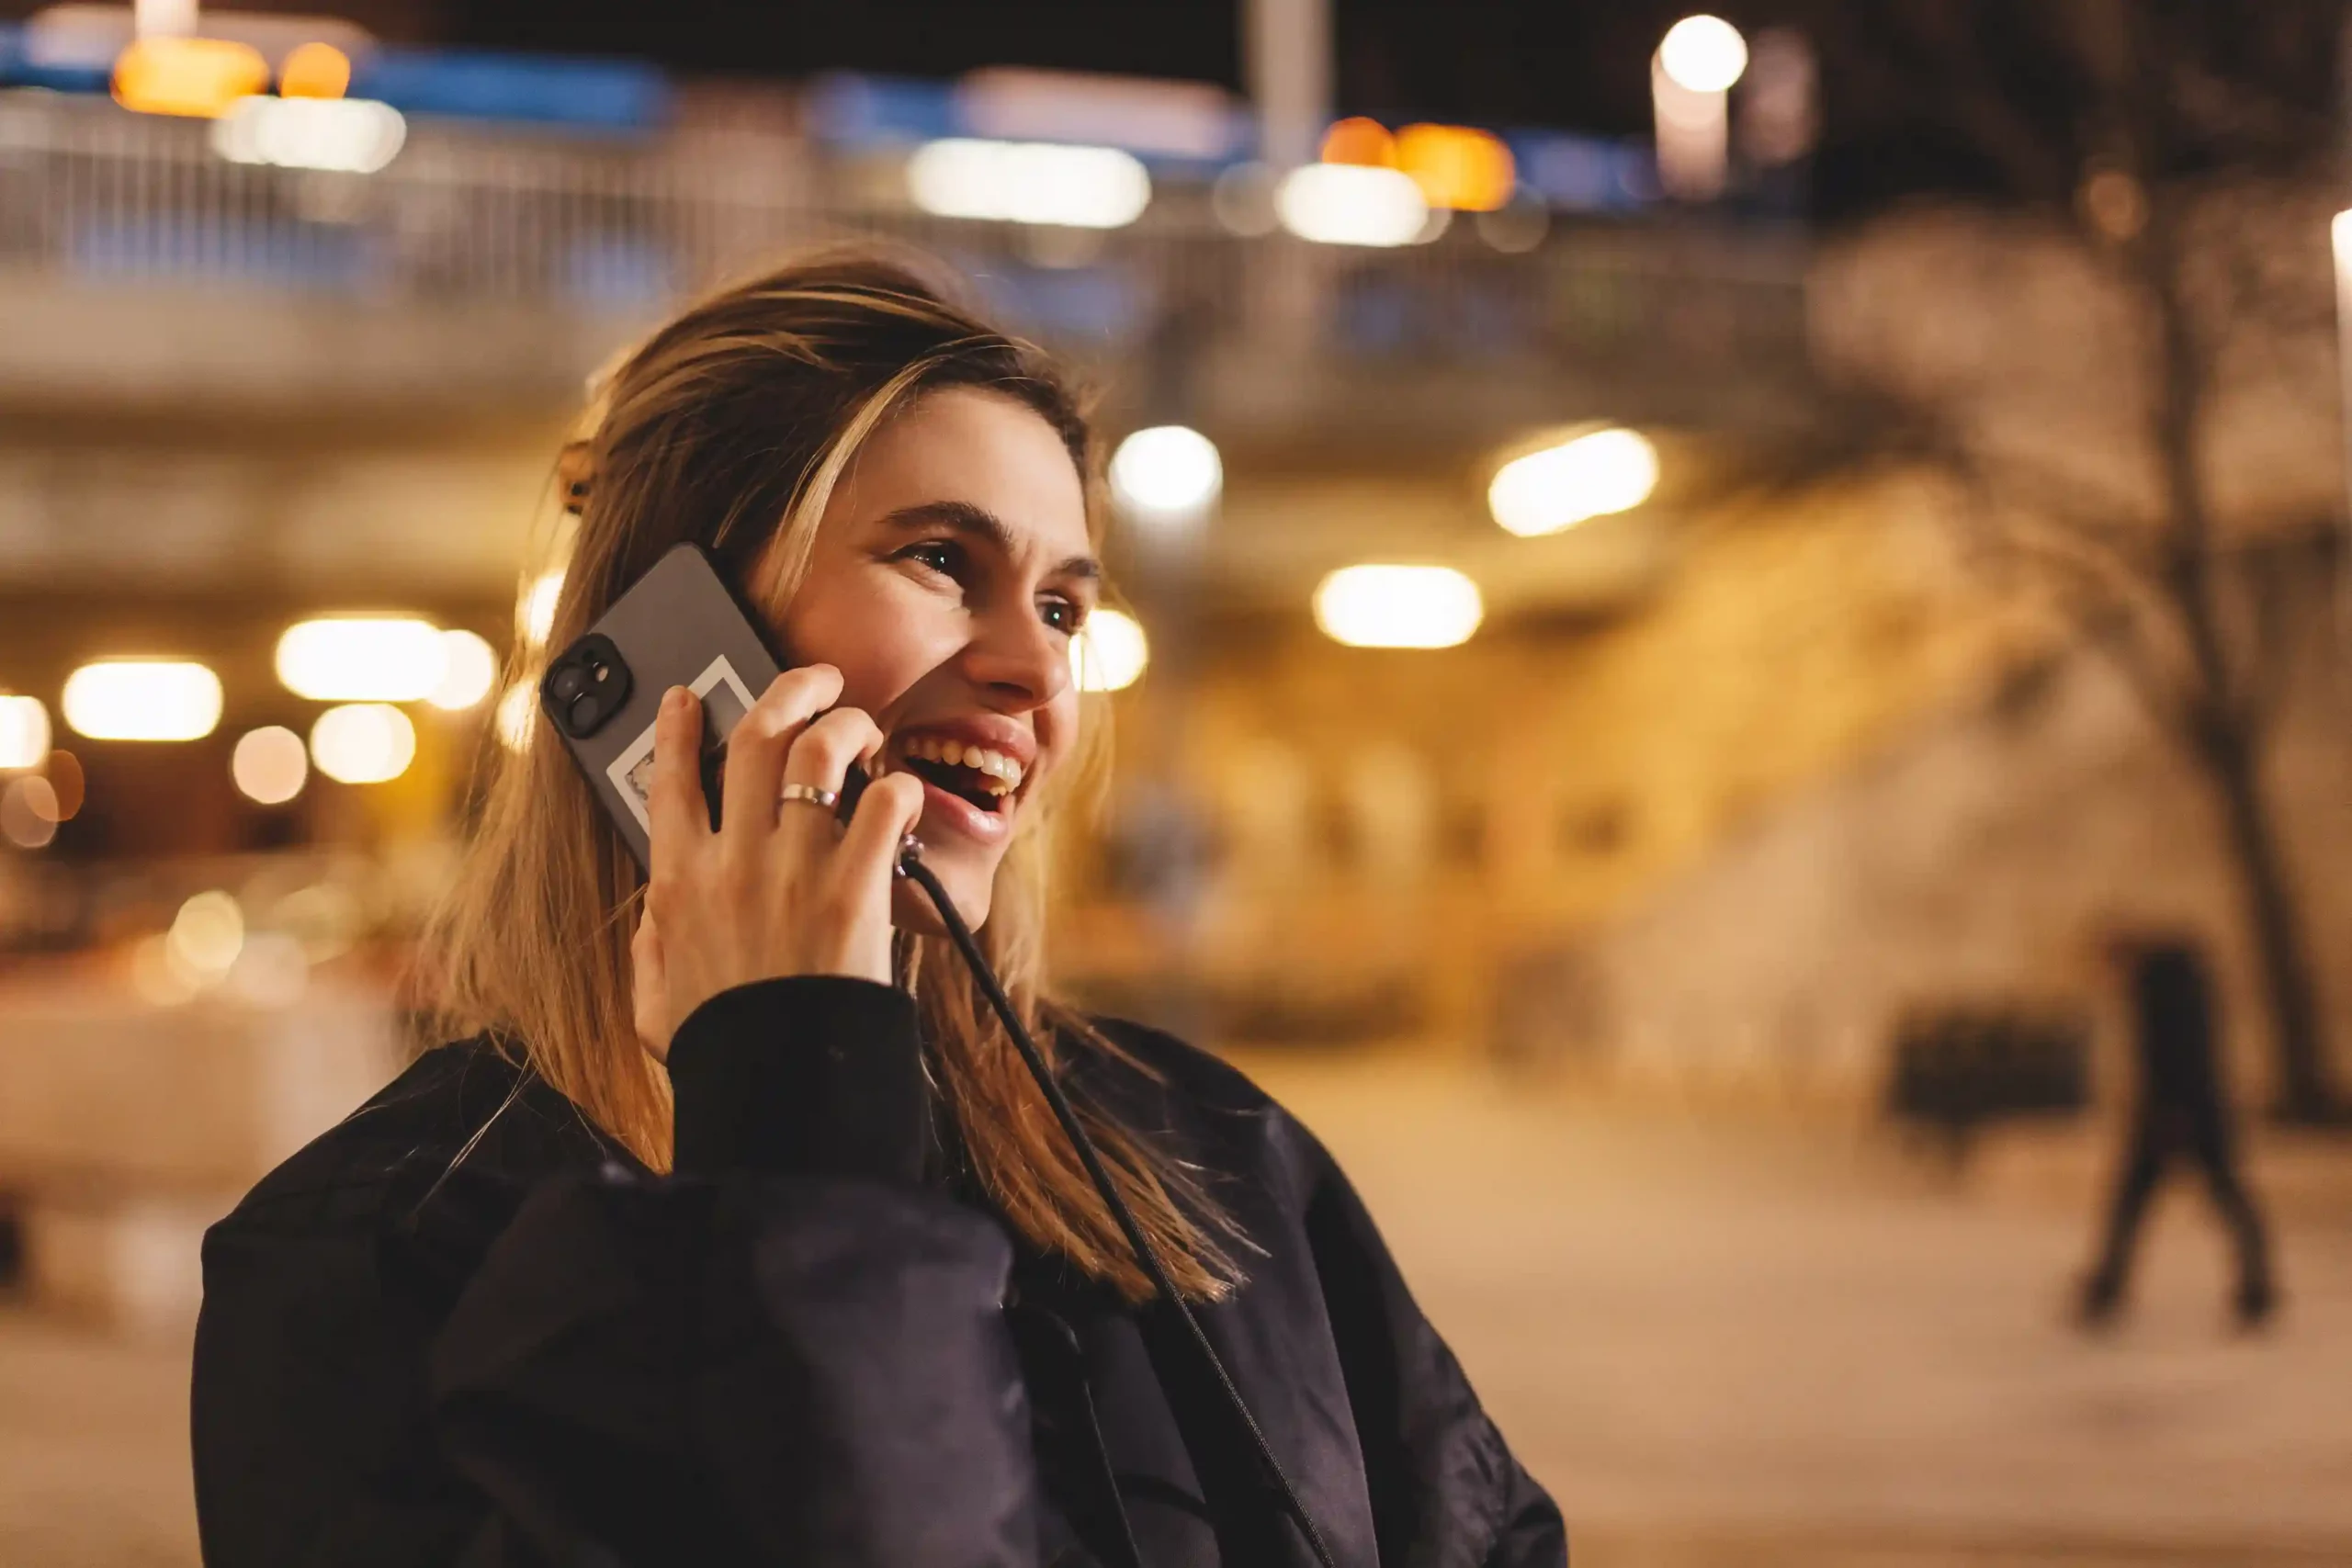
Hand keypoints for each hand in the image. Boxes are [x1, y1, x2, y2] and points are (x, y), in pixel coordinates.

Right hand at [630, 665, 924, 1058]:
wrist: (778, 1085)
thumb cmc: (723, 1046)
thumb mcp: (654, 1000)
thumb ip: (651, 948)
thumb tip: (654, 913)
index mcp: (678, 882)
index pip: (668, 778)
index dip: (678, 726)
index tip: (689, 695)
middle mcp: (733, 861)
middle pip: (755, 738)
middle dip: (787, 691)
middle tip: (815, 681)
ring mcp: (794, 869)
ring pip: (819, 751)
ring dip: (847, 725)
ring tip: (864, 728)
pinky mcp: (854, 888)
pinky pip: (882, 804)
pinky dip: (897, 787)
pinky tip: (900, 795)